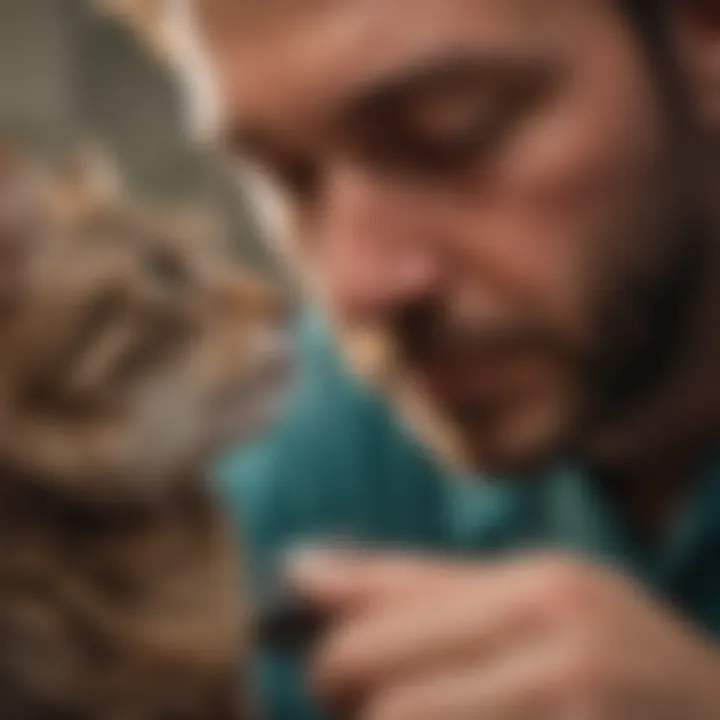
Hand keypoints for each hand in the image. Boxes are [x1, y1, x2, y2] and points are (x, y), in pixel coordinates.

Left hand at [288, 551, 719, 718]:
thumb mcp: (524, 600)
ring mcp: (579, 715)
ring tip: (424, 711)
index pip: (379, 631)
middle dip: (358, 712)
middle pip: (389, 705)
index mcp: (540, 588)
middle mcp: (565, 649)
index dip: (333, 663)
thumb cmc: (611, 659)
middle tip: (374, 707)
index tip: (331, 679)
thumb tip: (297, 567)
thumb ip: (410, 584)